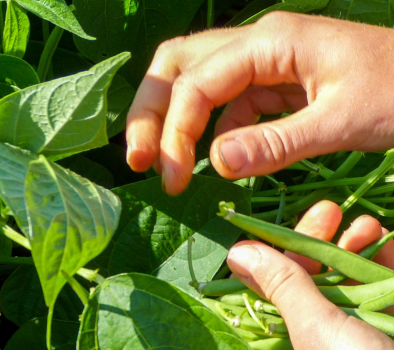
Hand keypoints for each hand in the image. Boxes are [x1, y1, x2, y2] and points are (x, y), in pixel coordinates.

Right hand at [126, 13, 393, 194]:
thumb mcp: (340, 121)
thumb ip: (277, 143)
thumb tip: (214, 163)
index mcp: (272, 42)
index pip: (198, 81)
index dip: (176, 130)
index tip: (171, 177)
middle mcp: (258, 43)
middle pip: (179, 65)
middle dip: (151, 112)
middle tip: (138, 161)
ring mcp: (263, 62)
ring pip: (195, 83)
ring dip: (173, 124)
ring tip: (166, 168)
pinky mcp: (272, 85)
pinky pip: (226, 104)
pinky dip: (210, 133)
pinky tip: (213, 162)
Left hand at [227, 200, 393, 349]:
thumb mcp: (313, 329)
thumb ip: (281, 286)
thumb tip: (237, 254)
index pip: (251, 306)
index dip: (264, 266)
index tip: (272, 232)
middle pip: (298, 292)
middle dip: (315, 248)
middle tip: (328, 211)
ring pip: (338, 291)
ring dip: (351, 252)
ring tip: (366, 225)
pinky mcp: (375, 345)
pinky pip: (371, 301)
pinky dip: (379, 271)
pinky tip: (387, 243)